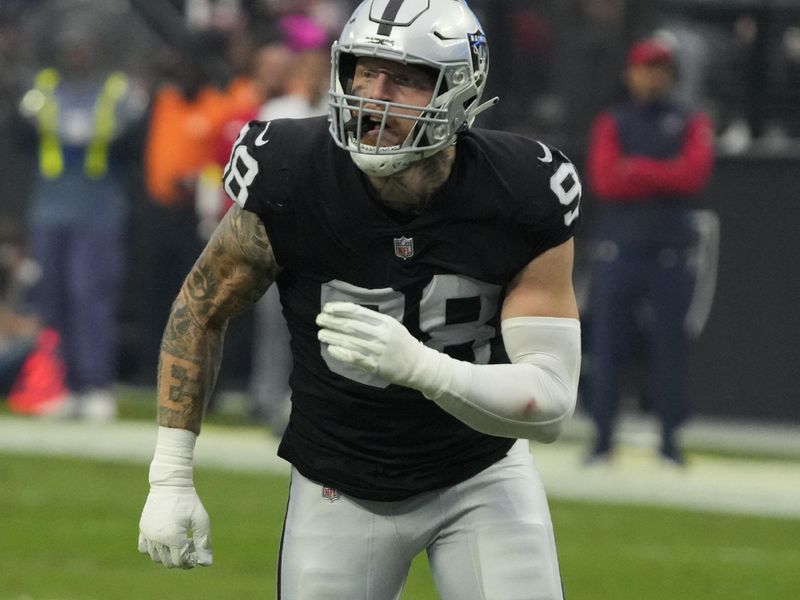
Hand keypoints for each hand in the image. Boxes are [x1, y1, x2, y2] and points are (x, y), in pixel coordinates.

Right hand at [137, 426, 212, 568]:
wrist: (170, 484)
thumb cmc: (189, 501)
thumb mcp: (201, 519)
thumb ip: (204, 541)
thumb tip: (207, 563)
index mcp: (172, 537)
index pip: (180, 561)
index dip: (190, 560)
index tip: (196, 550)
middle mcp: (157, 539)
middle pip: (168, 563)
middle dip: (180, 558)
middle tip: (189, 544)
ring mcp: (147, 534)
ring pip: (155, 558)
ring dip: (167, 556)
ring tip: (179, 541)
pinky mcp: (142, 529)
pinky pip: (144, 549)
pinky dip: (153, 551)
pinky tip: (165, 540)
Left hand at [316, 301, 428, 386]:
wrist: (418, 365)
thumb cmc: (401, 343)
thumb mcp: (391, 325)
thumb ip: (372, 320)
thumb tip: (347, 314)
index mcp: (384, 322)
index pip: (358, 312)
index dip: (340, 309)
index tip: (327, 308)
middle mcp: (381, 335)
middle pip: (351, 326)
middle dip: (332, 322)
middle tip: (318, 320)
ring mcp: (378, 350)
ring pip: (350, 342)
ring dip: (333, 337)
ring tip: (321, 334)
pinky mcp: (375, 365)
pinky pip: (355, 358)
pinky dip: (341, 353)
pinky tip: (331, 349)